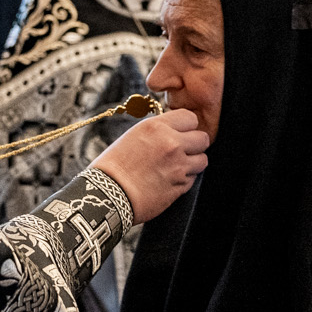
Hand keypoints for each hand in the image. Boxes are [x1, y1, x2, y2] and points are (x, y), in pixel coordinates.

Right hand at [91, 109, 207, 222]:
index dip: (187, 126)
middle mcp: (171, 143)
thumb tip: (173, 131)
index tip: (182, 132)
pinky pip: (193, 178)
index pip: (190, 118)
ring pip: (202, 159)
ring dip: (193, 163)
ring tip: (177, 167)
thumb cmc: (114, 166)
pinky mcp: (180, 186)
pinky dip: (185, 179)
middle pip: (202, 138)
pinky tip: (169, 180)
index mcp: (157, 127)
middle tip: (184, 150)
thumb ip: (158, 131)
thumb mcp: (133, 136)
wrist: (108, 194)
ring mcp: (178, 166)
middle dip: (195, 144)